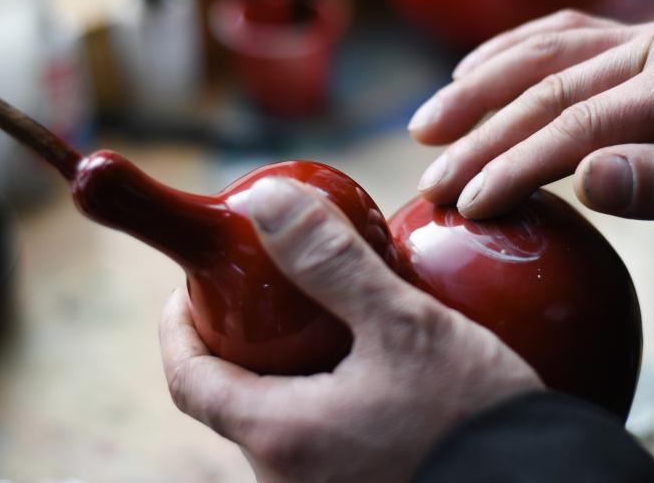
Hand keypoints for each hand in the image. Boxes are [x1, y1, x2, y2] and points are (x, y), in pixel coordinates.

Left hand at [159, 177, 541, 482]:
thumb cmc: (476, 420)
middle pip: (233, 400)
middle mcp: (288, 481)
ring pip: (279, 422)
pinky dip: (321, 397)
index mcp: (281, 437)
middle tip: (266, 293)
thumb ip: (331, 262)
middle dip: (238, 342)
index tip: (190, 286)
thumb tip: (264, 199)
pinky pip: (318, 443)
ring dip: (285, 369)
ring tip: (322, 320)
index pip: (189, 379)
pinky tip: (366, 368)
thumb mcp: (405, 326)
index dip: (177, 328)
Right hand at [408, 9, 653, 237]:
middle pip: (548, 86)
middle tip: (431, 180)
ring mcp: (642, 30)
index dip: (518, 164)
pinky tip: (468, 72)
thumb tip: (587, 180)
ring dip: (477, 86)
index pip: (581, 124)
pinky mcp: (630, 31)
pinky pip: (558, 29)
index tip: (470, 202)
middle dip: (481, 137)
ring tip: (428, 124)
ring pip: (542, 49)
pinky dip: (507, 50)